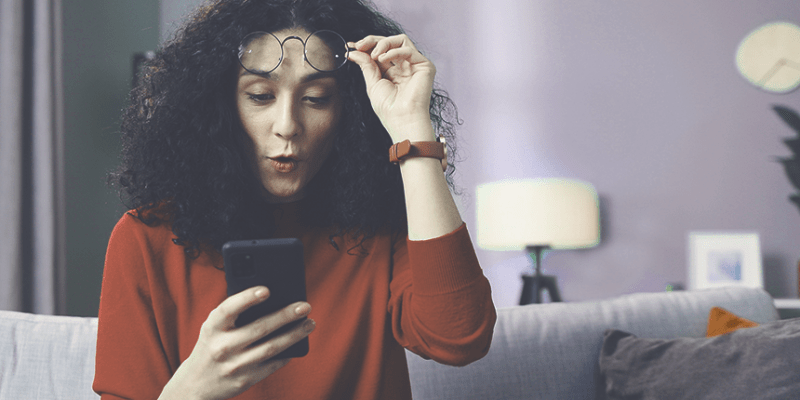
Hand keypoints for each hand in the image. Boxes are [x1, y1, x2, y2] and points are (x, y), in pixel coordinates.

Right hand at [158, 286, 314, 399]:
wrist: (196, 384)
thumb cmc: (212, 345)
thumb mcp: (214, 328)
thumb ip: (234, 314)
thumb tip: (272, 298)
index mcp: (212, 328)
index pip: (228, 309)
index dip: (247, 298)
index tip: (266, 290)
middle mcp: (222, 347)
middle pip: (259, 328)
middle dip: (285, 316)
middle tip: (305, 306)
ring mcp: (235, 365)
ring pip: (271, 347)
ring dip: (294, 334)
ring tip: (309, 323)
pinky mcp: (246, 379)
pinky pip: (273, 363)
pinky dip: (288, 352)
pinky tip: (298, 342)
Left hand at [347, 34, 436, 141]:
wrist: (402, 119)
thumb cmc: (389, 109)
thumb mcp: (372, 83)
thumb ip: (365, 65)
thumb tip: (354, 51)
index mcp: (393, 72)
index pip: (380, 51)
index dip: (367, 45)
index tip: (352, 45)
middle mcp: (404, 67)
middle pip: (389, 43)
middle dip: (372, 41)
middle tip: (359, 45)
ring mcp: (415, 65)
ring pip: (399, 40)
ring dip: (383, 43)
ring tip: (374, 55)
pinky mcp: (425, 66)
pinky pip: (408, 49)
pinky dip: (393, 51)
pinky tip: (383, 59)